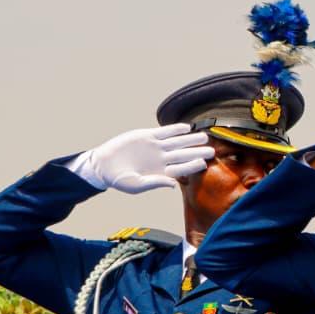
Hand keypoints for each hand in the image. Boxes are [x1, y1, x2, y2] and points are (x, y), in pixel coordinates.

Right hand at [86, 123, 215, 192]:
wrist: (103, 165)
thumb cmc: (119, 179)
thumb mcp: (136, 185)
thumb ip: (155, 183)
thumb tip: (173, 185)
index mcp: (161, 172)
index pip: (181, 169)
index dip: (192, 166)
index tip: (203, 164)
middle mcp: (162, 159)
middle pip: (184, 154)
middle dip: (197, 152)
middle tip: (211, 150)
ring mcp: (156, 147)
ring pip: (178, 141)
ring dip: (190, 139)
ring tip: (204, 137)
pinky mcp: (147, 136)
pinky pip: (164, 132)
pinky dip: (175, 129)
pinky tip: (187, 128)